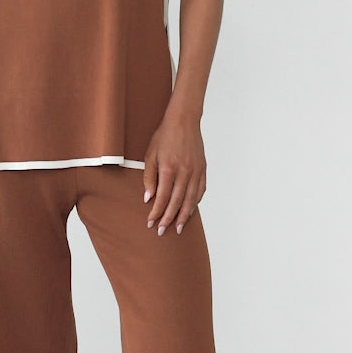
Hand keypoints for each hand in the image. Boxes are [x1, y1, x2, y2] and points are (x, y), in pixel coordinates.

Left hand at [142, 110, 206, 235]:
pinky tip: (189, 210)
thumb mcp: (150, 155)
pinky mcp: (202, 169)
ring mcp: (195, 171)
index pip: (162, 197)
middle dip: (168, 219)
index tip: (151, 222)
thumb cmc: (164, 136)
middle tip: (162, 231)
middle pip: (176, 202)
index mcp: (169, 168)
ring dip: (183, 215)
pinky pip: (200, 190)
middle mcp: (184, 172)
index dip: (156, 212)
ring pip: (190, 199)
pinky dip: (194, 202)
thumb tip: (149, 198)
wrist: (183, 121)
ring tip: (178, 228)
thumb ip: (149, 178)